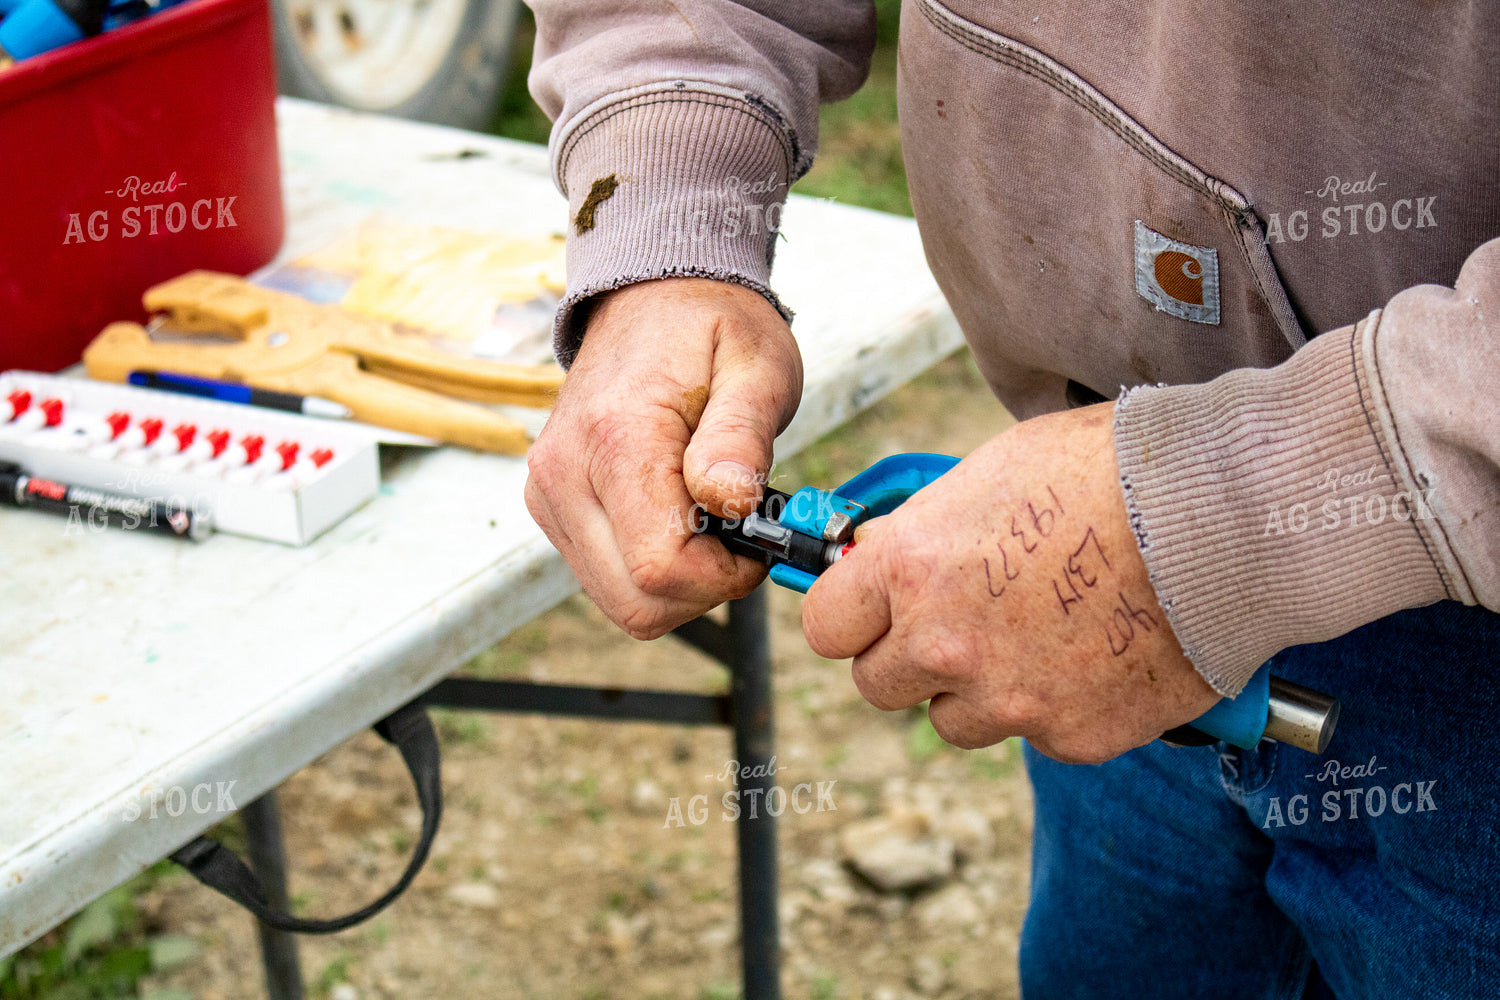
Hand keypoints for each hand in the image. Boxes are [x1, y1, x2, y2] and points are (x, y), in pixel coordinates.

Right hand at [525, 278, 802, 638]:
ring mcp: (549, 494)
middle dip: (701, 589)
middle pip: (633, 601)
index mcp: (615, 439)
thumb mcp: (756, 367)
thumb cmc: (711, 329)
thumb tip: (730, 501)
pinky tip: (679, 518)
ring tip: (710, 518)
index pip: (659, 568)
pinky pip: (604, 576)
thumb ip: (742, 436)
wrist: (651, 295)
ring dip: (677, 582)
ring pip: (617, 599)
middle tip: (739, 534)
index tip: (757, 536)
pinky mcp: (550, 505)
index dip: (722, 575)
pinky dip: (649, 568)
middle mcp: (563, 474)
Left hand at [800, 403, 1218, 763]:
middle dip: (908, 656)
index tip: (873, 607)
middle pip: (878, 683)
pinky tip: (1096, 655)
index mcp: (912, 568)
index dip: (850, 613)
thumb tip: (889, 553)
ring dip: (978, 689)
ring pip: (954, 720)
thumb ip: (927, 530)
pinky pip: (1037, 733)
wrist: (1221, 516)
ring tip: (1037, 638)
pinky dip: (1057, 704)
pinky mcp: (1072, 736)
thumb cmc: (1108, 469)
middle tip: (957, 624)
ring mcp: (1009, 699)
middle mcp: (946, 644)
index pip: (826, 624)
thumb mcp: (988, 473)